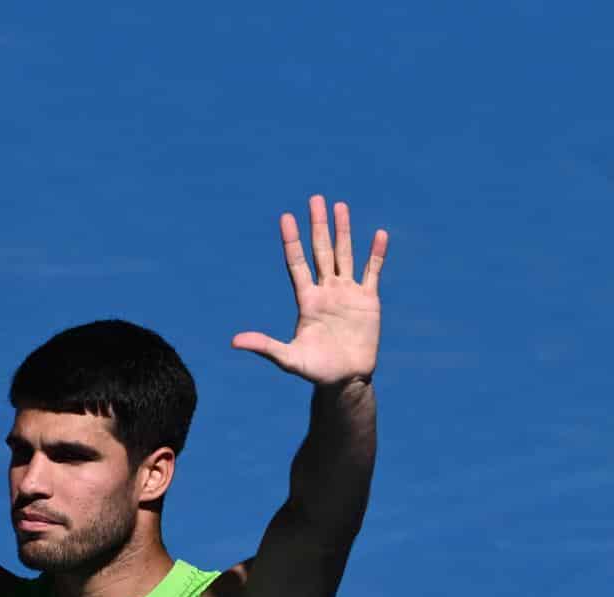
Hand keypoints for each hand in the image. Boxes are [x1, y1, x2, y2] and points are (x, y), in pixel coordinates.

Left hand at [232, 196, 387, 386]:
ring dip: (343, 231)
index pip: (297, 263)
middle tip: (315, 199)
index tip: (286, 218)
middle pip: (321, 251)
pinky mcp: (368, 300)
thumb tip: (234, 342)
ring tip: (340, 205)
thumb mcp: (288, 358)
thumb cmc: (316, 371)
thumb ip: (265, 347)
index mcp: (307, 300)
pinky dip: (376, 254)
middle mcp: (326, 291)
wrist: (345, 380)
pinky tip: (379, 234)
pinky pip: (373, 272)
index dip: (292, 241)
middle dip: (318, 225)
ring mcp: (347, 293)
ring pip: (344, 254)